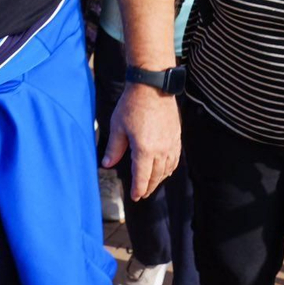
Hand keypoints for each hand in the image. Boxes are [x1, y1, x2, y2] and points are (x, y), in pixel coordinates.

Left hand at [101, 83, 180, 201]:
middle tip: (142, 194)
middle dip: (148, 187)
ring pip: (167, 169)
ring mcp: (171, 144)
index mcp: (144, 150)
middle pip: (156, 176)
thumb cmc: (132, 105)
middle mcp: (160, 150)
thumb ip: (114, 148)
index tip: (135, 197)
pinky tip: (165, 169)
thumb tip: (107, 164)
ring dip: (159, 179)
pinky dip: (169, 168)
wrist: (152, 87)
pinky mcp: (176, 137)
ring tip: (152, 184)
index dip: (138, 189)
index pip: (142, 177)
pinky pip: (175, 159)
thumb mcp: (118, 127)